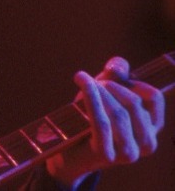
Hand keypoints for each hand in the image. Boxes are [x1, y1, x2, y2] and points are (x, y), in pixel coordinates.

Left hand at [46, 57, 164, 187]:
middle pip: (133, 103)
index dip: (133, 81)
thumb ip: (116, 74)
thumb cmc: (88, 118)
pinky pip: (101, 120)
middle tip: (93, 82)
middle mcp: (146, 143)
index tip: (114, 78)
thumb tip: (118, 67)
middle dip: (111, 85)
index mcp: (152, 128)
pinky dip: (91, 95)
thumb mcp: (104, 92)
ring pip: (118, 112)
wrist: (67, 151)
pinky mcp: (107, 154)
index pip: (154, 98)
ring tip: (84, 82)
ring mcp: (128, 153)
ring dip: (99, 91)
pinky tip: (81, 79)